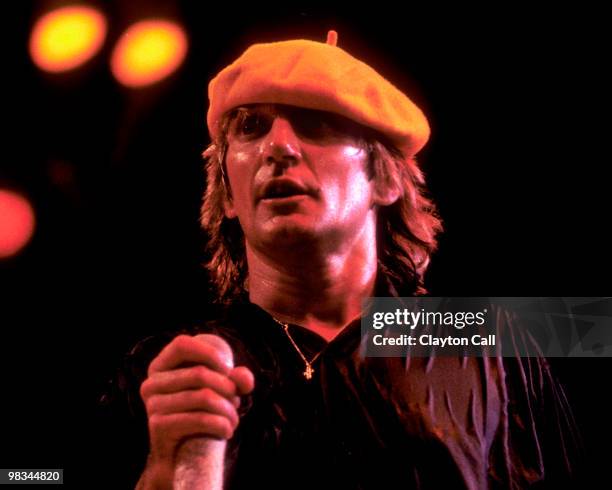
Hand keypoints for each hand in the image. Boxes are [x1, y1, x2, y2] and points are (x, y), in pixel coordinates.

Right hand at [138, 334, 254, 487]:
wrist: (180, 457)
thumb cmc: (201, 414)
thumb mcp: (219, 390)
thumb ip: (235, 378)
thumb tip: (244, 380)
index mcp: (161, 366)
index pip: (182, 345)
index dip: (209, 353)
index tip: (228, 369)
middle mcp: (151, 383)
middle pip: (199, 374)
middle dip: (227, 388)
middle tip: (235, 402)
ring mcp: (152, 405)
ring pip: (204, 397)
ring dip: (228, 410)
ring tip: (234, 419)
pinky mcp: (158, 426)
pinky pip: (200, 419)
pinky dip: (222, 425)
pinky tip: (227, 431)